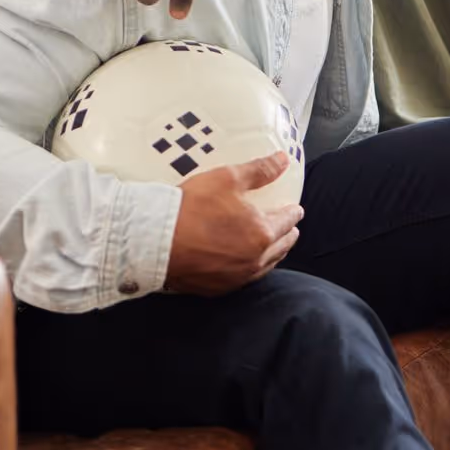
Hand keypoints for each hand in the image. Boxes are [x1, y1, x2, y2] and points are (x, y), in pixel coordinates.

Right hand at [165, 153, 303, 295]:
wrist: (153, 240)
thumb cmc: (191, 207)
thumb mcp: (227, 178)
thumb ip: (259, 170)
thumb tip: (283, 160)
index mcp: (262, 233)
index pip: (287, 221)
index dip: (293, 213)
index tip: (295, 209)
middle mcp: (255, 260)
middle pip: (282, 246)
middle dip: (288, 234)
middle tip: (289, 227)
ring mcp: (237, 278)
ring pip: (266, 265)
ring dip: (273, 253)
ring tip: (273, 244)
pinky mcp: (217, 289)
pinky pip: (244, 278)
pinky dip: (250, 267)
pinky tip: (245, 262)